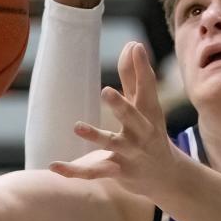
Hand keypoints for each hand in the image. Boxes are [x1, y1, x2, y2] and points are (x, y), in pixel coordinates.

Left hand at [50, 42, 180, 199]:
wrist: (166, 176)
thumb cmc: (150, 131)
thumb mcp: (146, 106)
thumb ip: (135, 76)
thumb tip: (133, 44)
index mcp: (149, 112)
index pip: (147, 87)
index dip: (142, 67)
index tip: (136, 46)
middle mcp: (142, 132)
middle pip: (132, 117)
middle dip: (120, 106)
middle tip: (106, 91)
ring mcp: (130, 153)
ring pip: (111, 144)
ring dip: (95, 136)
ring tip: (77, 126)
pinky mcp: (117, 171)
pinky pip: (94, 172)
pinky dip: (74, 171)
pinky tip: (54, 166)